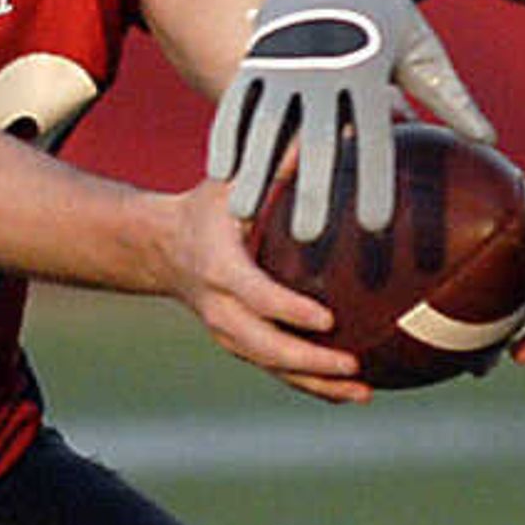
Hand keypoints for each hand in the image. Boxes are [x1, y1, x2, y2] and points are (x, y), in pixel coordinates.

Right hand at [154, 182, 364, 401]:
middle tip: (354, 366)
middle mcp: (220, 308)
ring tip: (363, 393)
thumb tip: (341, 132)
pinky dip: (311, 385)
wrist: (161, 249)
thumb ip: (281, 163)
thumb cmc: (207, 208)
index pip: (257, 296)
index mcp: (220, 268)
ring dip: (317, 384)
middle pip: (265, 346)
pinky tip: (351, 392)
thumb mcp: (234, 180)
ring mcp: (228, 333)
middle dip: (310, 361)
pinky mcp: (239, 346)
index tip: (328, 319)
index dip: (290, 311)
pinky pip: (275, 371)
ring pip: (273, 367)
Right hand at [209, 0, 491, 239]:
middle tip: (307, 237)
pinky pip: (237, 100)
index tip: (373, 225)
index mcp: (369, 69)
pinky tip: (220, 172)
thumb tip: (490, 141)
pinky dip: (226, 134)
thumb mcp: (423, 48)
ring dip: (253, 171)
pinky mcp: (258, 55)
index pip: (373, 137)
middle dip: (310, 188)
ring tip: (243, 214)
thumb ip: (451, 98)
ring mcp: (284, 60)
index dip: (372, 181)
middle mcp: (324, 66)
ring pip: (265, 124)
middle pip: (316, 139)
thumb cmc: (390, 11)